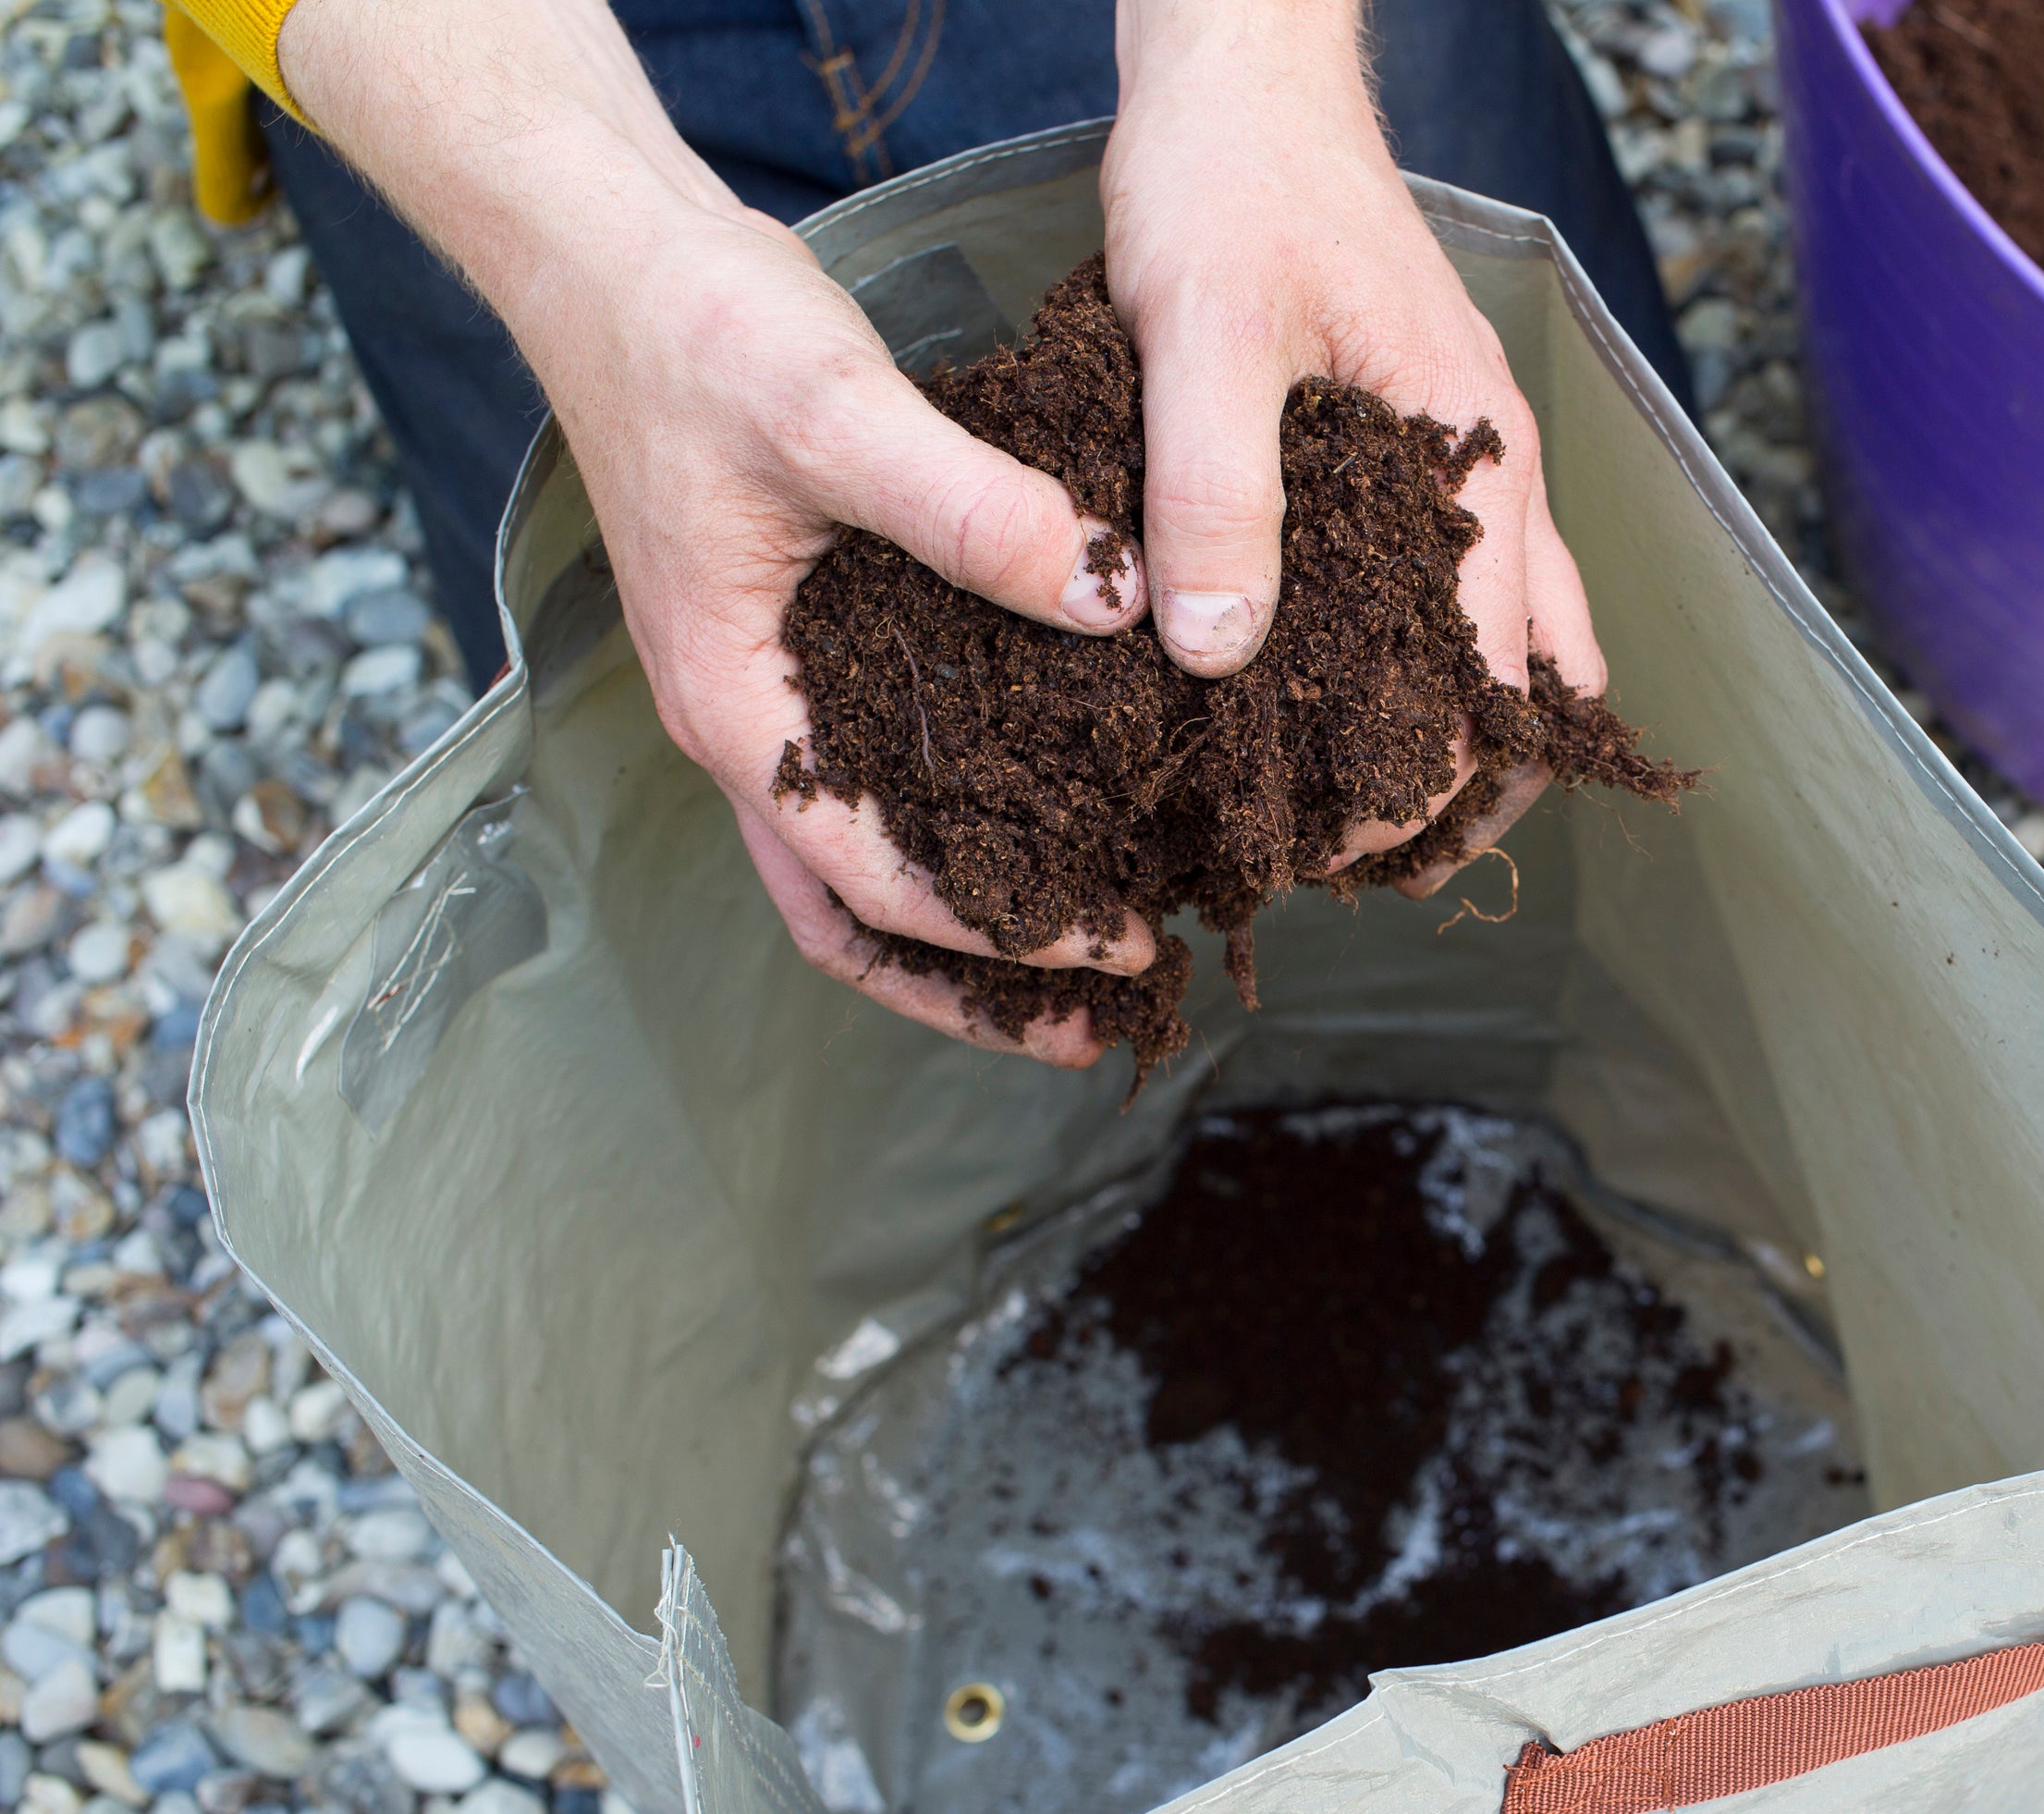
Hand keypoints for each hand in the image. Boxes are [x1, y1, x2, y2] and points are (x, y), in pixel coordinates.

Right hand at [280, 0, 1155, 1064]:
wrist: (612, 254)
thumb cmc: (697, 329)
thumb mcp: (838, 409)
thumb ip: (971, 507)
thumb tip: (1115, 597)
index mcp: (735, 706)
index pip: (873, 884)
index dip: (1003, 935)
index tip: (1124, 948)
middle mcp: (745, 725)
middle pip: (853, 923)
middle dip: (975, 988)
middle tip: (1111, 1022)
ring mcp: (768, 690)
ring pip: (860, 866)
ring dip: (969, 922)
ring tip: (1095, 952)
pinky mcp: (800, 642)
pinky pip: (880, 776)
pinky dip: (960, 816)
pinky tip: (1057, 801)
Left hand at [1106, 0, 1608, 886]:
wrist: (1245, 75)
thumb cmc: (1231, 182)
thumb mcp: (1199, 332)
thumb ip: (1213, 489)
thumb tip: (1219, 654)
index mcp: (1473, 455)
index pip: (1498, 673)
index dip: (1434, 784)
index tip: (1347, 852)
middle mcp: (1498, 470)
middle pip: (1541, 676)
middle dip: (1474, 785)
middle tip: (1368, 864)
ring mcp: (1471, 458)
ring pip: (1516, 636)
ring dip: (1462, 733)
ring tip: (1360, 813)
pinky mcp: (1422, 445)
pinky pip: (1464, 582)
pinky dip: (1433, 660)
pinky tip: (1346, 700)